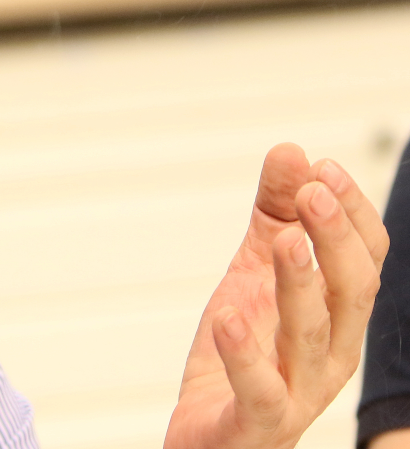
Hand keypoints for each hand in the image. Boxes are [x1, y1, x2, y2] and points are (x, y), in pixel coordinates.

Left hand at [164, 143, 388, 448]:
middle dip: (335, 240)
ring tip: (283, 241)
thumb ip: (273, 215)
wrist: (208, 436)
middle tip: (312, 193)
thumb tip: (291, 151)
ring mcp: (297, 392)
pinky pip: (259, 390)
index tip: (323, 168)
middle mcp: (330, 355)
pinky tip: (225, 315)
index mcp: (337, 317)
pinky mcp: (255, 421)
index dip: (351, 214)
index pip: (364, 261)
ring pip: (312, 338)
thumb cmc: (240, 352)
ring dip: (300, 286)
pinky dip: (244, 353)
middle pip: (351, 294)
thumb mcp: (254, 272)